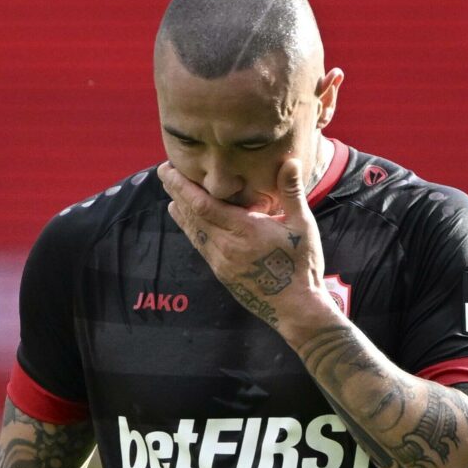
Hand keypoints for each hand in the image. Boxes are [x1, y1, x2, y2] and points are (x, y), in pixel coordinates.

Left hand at [158, 154, 332, 332]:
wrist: (296, 307)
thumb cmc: (302, 264)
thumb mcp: (302, 225)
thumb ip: (291, 191)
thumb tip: (291, 160)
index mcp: (245, 231)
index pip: (204, 205)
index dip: (183, 186)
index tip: (169, 169)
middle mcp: (227, 246)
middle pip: (193, 215)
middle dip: (176, 192)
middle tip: (164, 172)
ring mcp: (221, 261)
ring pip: (193, 231)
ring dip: (180, 210)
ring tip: (171, 192)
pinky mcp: (221, 272)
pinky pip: (199, 245)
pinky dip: (189, 228)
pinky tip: (186, 219)